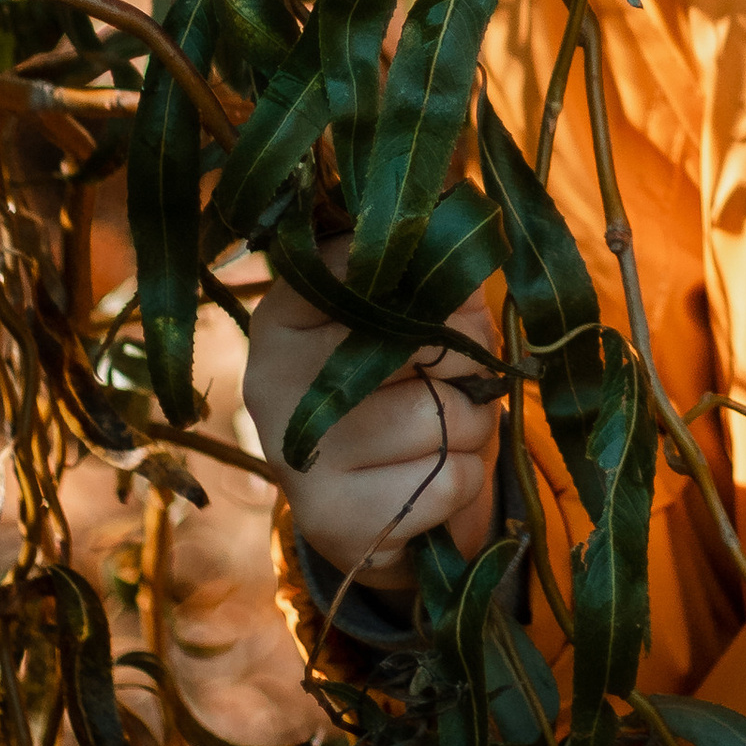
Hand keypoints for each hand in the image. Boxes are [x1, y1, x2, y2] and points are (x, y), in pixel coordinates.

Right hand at [244, 240, 500, 595]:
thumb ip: (438, 273)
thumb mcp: (426, 315)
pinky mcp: (329, 520)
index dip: (441, 293)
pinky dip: (463, 480)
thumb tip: (458, 225)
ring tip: (442, 435)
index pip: (373, 266)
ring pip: (443, 416)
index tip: (438, 315)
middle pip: (425, 341)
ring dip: (472, 428)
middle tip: (452, 383)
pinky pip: (448, 480)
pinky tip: (426, 482)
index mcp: (287, 312)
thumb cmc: (412, 389)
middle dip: (468, 365)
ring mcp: (294, 455)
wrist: (388, 508)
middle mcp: (273, 377)